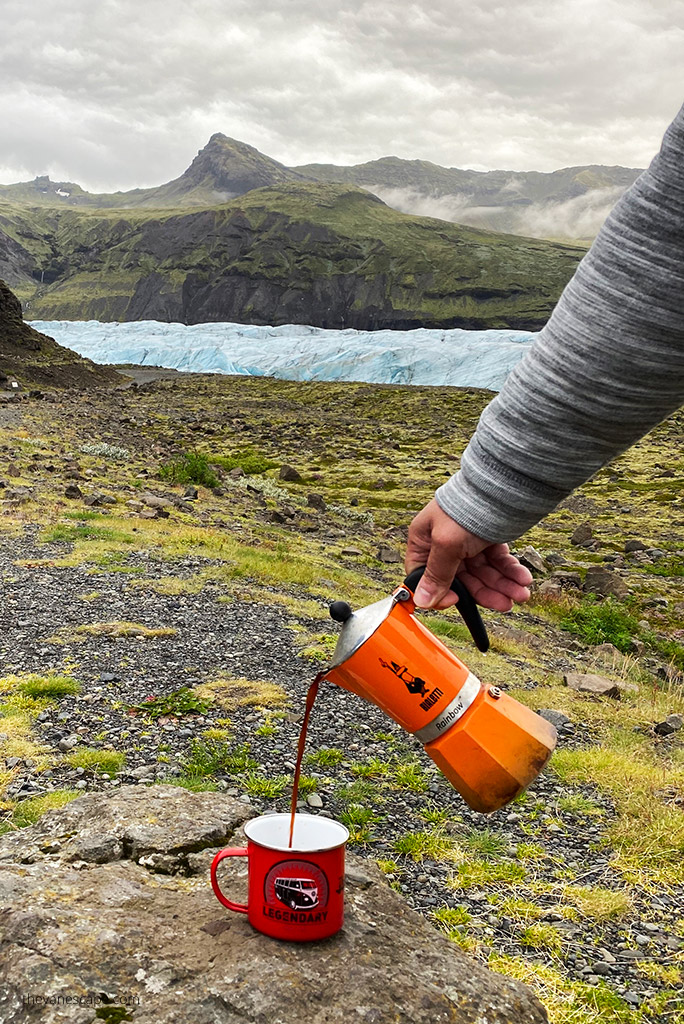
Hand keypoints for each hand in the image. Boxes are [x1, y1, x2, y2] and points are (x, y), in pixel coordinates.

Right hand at [405, 499, 532, 611]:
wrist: (501, 483)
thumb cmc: (466, 506)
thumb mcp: (447, 543)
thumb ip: (436, 574)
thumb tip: (422, 600)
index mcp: (425, 540)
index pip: (425, 577)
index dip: (440, 592)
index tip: (456, 602)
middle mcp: (443, 543)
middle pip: (461, 580)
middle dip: (486, 593)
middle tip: (506, 604)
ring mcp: (467, 543)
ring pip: (484, 574)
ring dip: (502, 585)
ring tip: (522, 593)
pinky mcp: (488, 540)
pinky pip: (498, 562)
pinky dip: (510, 572)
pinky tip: (522, 578)